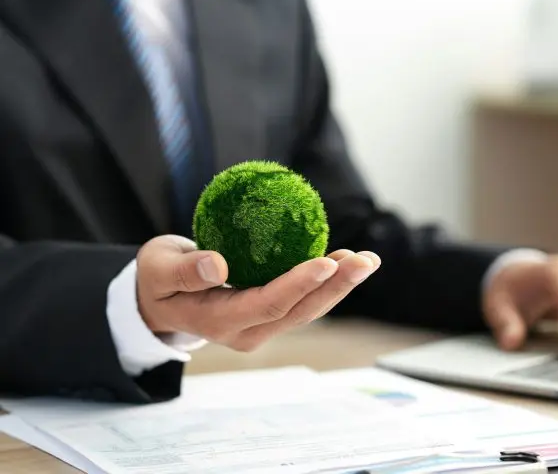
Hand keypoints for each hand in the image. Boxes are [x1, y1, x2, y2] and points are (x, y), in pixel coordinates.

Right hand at [135, 235, 379, 351]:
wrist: (157, 301)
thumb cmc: (156, 280)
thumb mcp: (157, 270)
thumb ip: (184, 270)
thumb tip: (217, 264)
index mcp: (219, 321)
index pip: (267, 304)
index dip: (298, 284)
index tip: (327, 262)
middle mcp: (246, 331)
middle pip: (299, 311)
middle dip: (336, 286)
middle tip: (367, 260)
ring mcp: (260, 326)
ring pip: (308, 309)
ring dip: (340, 285)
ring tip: (367, 260)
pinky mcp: (269, 315)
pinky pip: (303, 301)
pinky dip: (327, 282)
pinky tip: (347, 261)